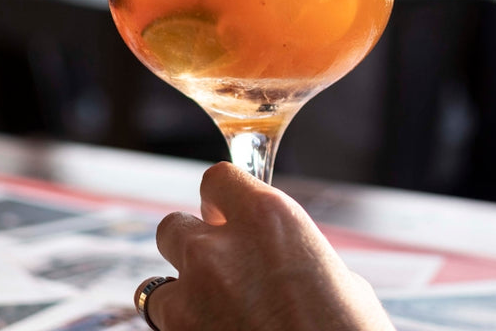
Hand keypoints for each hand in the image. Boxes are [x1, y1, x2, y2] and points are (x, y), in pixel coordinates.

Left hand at [143, 163, 393, 330]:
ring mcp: (192, 292)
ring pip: (158, 283)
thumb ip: (292, 258)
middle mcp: (221, 246)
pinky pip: (161, 321)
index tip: (225, 216)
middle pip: (175, 226)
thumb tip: (279, 263)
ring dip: (181, 296)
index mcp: (269, 218)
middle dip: (191, 247)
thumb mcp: (336, 279)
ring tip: (213, 317)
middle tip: (218, 271)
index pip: (218, 180)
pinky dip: (179, 328)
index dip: (220, 200)